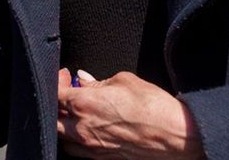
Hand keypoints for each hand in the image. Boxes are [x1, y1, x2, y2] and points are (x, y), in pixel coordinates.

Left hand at [57, 69, 202, 158]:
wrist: (174, 136)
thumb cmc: (153, 107)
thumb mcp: (124, 81)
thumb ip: (98, 81)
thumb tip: (83, 79)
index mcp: (85, 104)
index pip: (55, 92)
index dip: (58, 81)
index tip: (66, 76)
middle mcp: (82, 128)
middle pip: (54, 116)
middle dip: (58, 103)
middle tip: (69, 91)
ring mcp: (90, 146)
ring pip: (62, 137)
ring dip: (64, 123)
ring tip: (76, 112)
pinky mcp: (101, 157)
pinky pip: (76, 150)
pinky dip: (74, 139)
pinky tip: (86, 128)